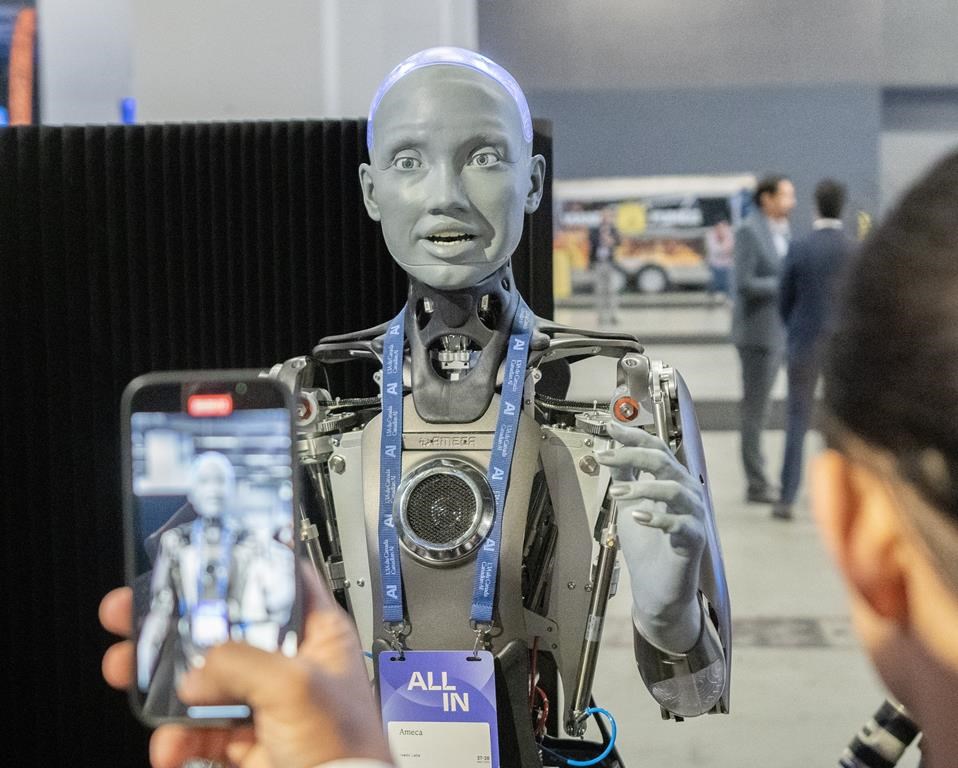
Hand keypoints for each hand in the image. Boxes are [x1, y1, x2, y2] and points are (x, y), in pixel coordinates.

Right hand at [100, 574, 392, 767]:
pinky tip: (170, 746)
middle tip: (135, 614)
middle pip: (224, 632)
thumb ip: (242, 662)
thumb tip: (197, 669)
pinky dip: (176, 739)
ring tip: (128, 673)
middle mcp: (289, 664)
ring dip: (161, 684)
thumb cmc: (346, 747)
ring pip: (201, 683)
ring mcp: (263, 704)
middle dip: (175, 626)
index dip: (239, 569)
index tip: (197, 561)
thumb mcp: (296, 685)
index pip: (277, 584)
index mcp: (316, 635)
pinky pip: (196, 733)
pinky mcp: (244, 743)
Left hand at [595, 420, 706, 652]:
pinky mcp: (694, 539)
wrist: (656, 588)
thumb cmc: (645, 545)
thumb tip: (609, 449)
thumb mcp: (627, 504)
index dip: (634, 435)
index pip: (656, 448)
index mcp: (671, 479)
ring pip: (673, 488)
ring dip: (642, 486)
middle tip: (604, 456)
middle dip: (632, 454)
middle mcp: (686, 492)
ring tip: (616, 492)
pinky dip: (658, 518)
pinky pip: (680, 523)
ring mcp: (693, 515)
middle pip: (663, 461)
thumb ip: (624, 476)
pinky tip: (638, 518)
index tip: (610, 426)